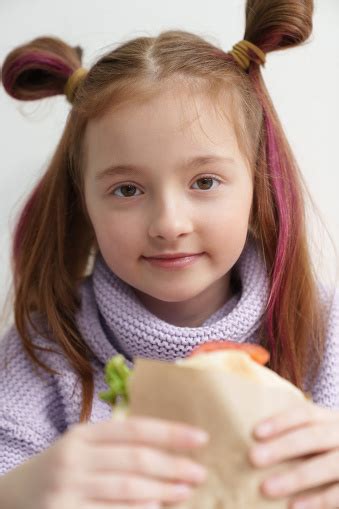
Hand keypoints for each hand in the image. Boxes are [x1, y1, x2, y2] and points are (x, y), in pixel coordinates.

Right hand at [0, 416, 208, 508]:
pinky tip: (157, 506)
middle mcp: (75, 458)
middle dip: (173, 466)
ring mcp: (69, 489)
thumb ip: (118, 441)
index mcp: (84, 434)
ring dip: (163, 490)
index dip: (170, 432)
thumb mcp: (84, 444)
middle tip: (199, 471)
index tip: (200, 438)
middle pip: (135, 460)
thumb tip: (169, 445)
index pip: (135, 429)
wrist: (16, 495)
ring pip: (127, 489)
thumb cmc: (63, 465)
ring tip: (186, 490)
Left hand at [248, 400, 338, 508]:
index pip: (306, 414)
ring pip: (328, 465)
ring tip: (266, 488)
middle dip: (283, 447)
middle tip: (253, 457)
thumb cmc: (326, 454)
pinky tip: (294, 507)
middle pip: (314, 437)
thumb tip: (251, 444)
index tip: (255, 433)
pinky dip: (318, 500)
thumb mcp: (319, 438)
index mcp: (330, 420)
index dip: (281, 422)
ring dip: (296, 477)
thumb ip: (294, 438)